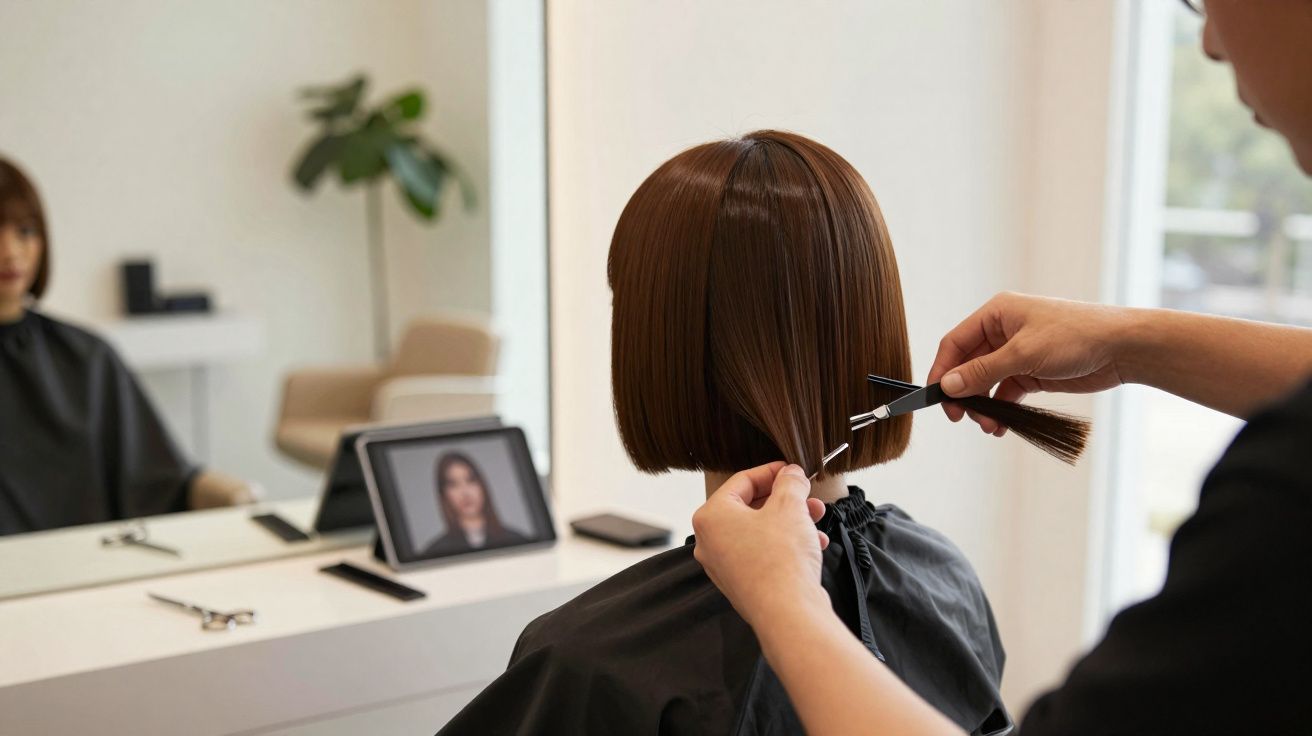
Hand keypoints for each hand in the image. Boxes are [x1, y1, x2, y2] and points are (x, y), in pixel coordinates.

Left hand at [692, 462, 829, 627]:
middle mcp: (710, 541)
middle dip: (785, 499)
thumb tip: (791, 473)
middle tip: (808, 495)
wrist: (787, 612)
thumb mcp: (789, 506)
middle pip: (751, 507)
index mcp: (711, 516)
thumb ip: (789, 483)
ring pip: (760, 531)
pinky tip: (815, 544)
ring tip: (818, 518)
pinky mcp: (741, 583)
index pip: (742, 481)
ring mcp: (724, 565)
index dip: (772, 472)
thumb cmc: (781, 556)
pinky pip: (763, 553)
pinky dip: (786, 544)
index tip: (793, 470)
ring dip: (791, 521)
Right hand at [927, 292, 1132, 433]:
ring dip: (983, 405)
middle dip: (964, 393)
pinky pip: (1006, 392)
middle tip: (961, 417)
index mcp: (997, 314)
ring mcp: (1018, 352)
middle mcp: (1003, 331)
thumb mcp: (1023, 354)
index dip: (942, 370)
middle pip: (968, 365)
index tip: (936, 397)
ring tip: (989, 425)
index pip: (955, 343)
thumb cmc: (1076, 336)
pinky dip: (1001, 409)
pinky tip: (1001, 424)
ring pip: (986, 382)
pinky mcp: (1032, 372)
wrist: (1122, 348)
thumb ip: (982, 371)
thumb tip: (948, 385)